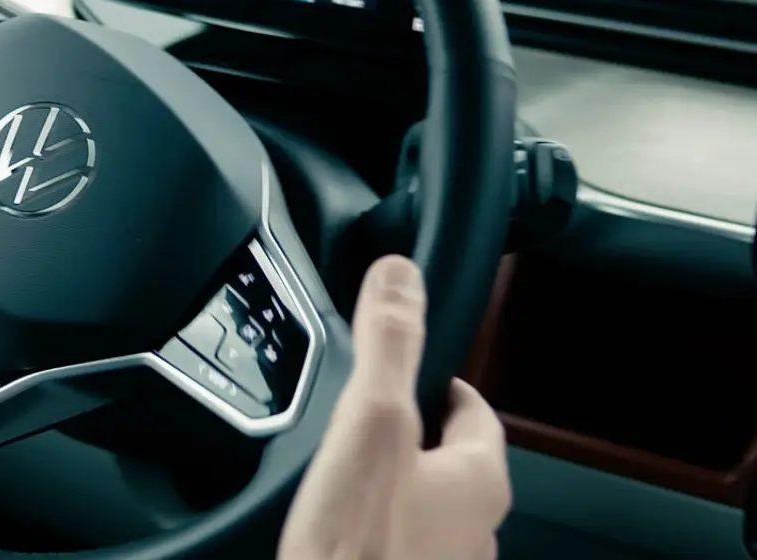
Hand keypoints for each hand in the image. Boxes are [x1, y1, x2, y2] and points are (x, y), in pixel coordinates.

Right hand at [278, 256, 510, 559]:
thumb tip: (402, 274)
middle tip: (362, 414)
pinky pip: (394, 548)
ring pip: (422, 511)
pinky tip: (331, 528)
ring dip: (390, 488)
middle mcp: (472, 530)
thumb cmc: (360, 549)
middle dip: (410, 435)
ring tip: (339, 470)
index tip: (416, 369)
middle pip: (450, 463)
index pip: (475, 413)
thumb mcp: (373, 424)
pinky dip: (369, 532)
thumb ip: (389, 344)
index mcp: (476, 480)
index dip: (442, 383)